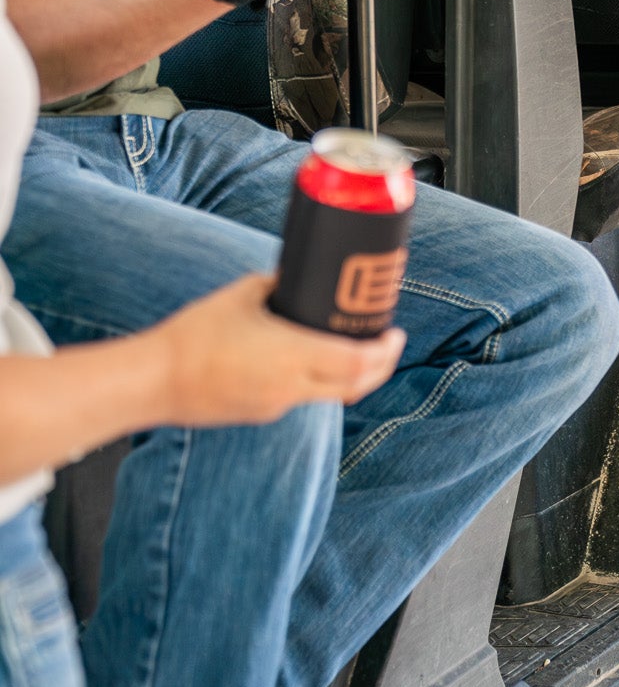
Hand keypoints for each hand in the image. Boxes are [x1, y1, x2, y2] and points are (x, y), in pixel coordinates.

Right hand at [153, 274, 404, 423]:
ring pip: (332, 395)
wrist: (155, 381)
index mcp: (292, 357)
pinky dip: (321, 382)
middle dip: (381, 365)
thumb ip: (278, 283)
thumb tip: (300, 272)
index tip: (395, 332)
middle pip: (356, 386)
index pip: (358, 363)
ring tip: (359, 348)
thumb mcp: (243, 294)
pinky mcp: (261, 414)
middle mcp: (291, 388)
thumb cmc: (195, 333)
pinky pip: (304, 398)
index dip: (385, 351)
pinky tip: (314, 360)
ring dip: (354, 376)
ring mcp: (276, 406)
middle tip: (387, 341)